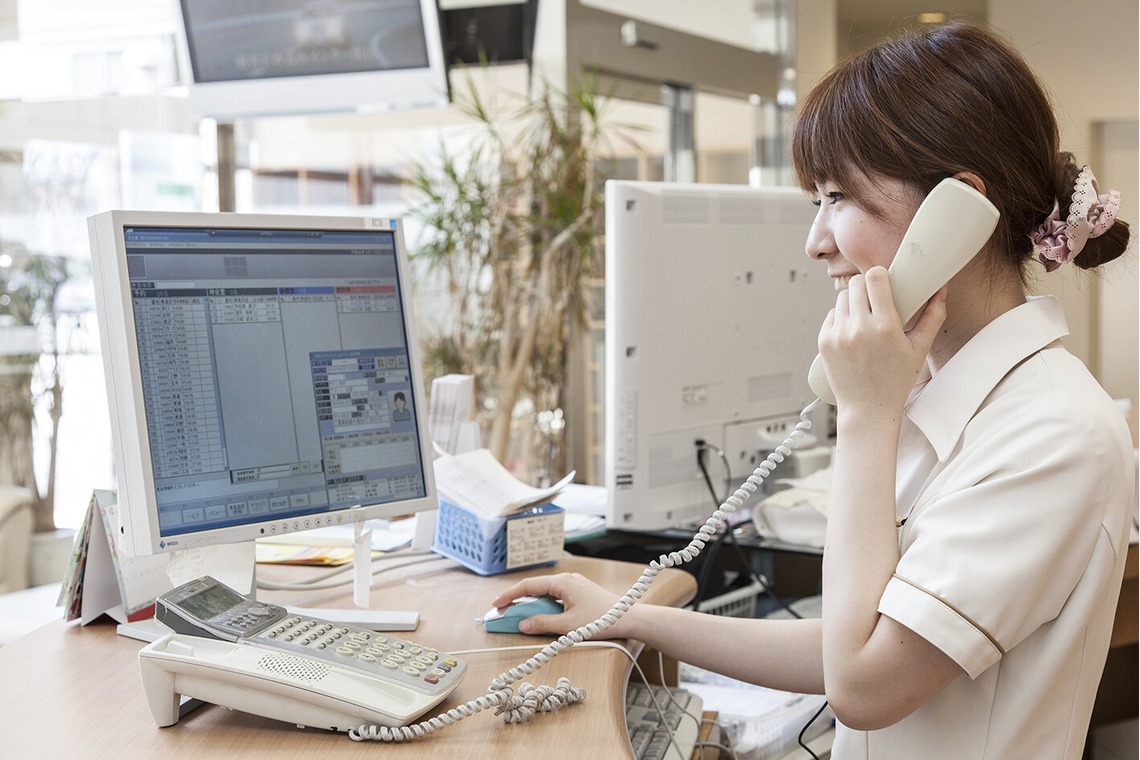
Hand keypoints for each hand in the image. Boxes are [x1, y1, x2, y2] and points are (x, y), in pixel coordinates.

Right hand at [490, 572, 631, 636]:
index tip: (496, 604)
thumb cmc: (602, 619)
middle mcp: (566, 580)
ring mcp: (573, 586)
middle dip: (518, 602)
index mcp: (562, 582)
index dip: (509, 595)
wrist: (628, 618)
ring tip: (519, 619)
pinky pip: (554, 598)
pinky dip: (543, 607)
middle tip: (503, 614)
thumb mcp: (568, 626)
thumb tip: (523, 624)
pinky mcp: (578, 593)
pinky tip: (540, 618)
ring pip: (544, 594)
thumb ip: (543, 624)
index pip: (528, 586)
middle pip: (535, 589)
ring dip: (531, 606)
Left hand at [818, 267, 945, 414]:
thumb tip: (942, 289)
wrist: (867, 408)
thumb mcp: (919, 348)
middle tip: (874, 299)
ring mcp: (838, 335)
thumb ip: (933, 316)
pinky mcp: (824, 341)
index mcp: (885, 327)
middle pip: (855, 284)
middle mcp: (859, 329)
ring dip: (853, 302)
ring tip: (864, 316)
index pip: (874, 279)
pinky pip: (831, 315)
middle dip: (866, 287)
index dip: (878, 275)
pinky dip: (841, 318)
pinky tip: (853, 331)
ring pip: (841, 298)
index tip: (883, 280)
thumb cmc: (896, 379)